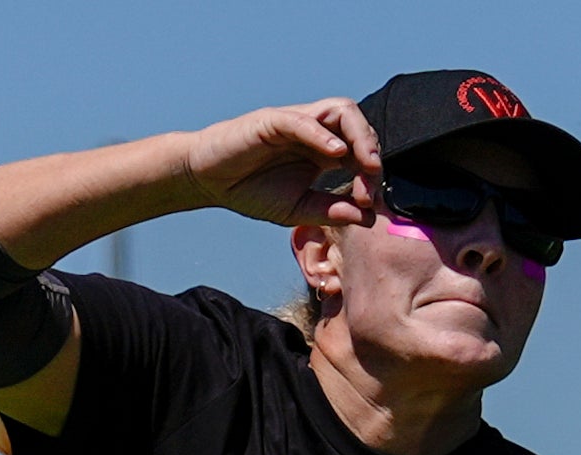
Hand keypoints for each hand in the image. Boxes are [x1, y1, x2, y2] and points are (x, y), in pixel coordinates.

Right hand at [183, 100, 382, 229]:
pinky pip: (303, 121)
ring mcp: (297, 122)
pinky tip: (334, 153)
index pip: (361, 152)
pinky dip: (321, 134)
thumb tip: (367, 217)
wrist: (209, 181)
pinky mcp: (273, 121)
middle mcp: (317, 132)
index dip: (371, 175)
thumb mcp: (297, 209)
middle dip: (372, 151)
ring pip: (340, 111)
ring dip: (358, 134)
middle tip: (372, 180)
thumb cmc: (249, 190)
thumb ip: (330, 210)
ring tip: (364, 162)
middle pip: (358, 126)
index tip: (368, 202)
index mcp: (324, 152)